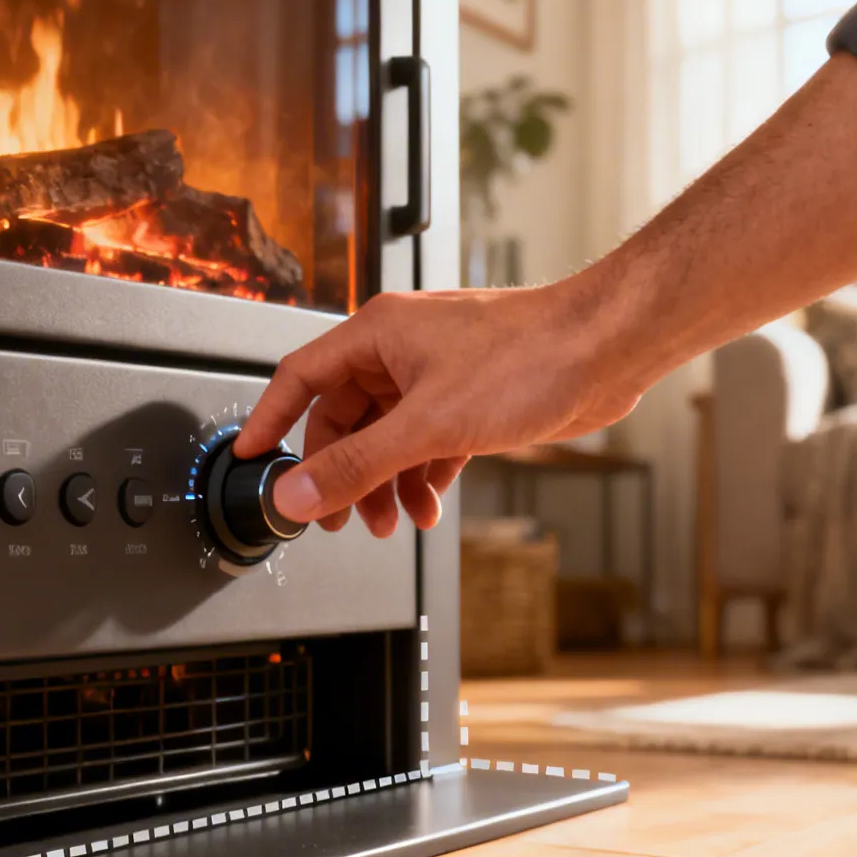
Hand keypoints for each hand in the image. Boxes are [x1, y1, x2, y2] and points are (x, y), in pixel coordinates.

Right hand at [233, 277, 644, 536]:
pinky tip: (427, 505)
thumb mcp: (427, 425)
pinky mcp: (470, 400)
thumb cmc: (530, 357)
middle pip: (344, 417)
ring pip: (387, 436)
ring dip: (384, 483)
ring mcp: (437, 375)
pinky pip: (426, 443)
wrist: (606, 348)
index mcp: (377, 334)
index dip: (270, 420)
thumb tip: (298, 494)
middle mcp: (402, 350)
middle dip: (342, 472)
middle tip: (337, 518)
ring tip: (390, 521)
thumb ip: (357, 464)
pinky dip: (421, 477)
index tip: (249, 458)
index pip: (300, 378)